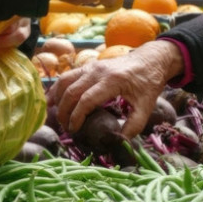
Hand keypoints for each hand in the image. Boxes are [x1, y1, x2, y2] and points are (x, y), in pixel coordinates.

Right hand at [48, 40, 184, 137]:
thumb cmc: (149, 83)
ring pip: (65, 81)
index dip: (76, 116)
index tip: (74, 130)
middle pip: (72, 91)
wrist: (151, 59)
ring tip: (56, 117)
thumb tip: (119, 142)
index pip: (86, 100)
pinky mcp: (89, 66)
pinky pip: (67, 76)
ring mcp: (91, 66)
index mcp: (113, 81)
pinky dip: (57, 88)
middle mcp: (98, 71)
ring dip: (57, 99)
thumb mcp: (146, 106)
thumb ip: (134, 125)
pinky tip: (51, 100)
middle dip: (64, 112)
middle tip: (65, 128)